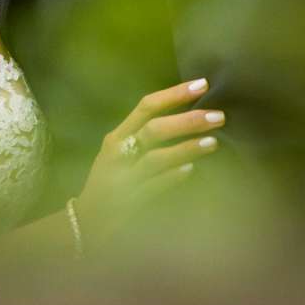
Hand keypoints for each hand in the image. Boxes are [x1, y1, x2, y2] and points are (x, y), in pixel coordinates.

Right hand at [74, 79, 223, 245]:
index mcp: (117, 137)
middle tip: (218, 117)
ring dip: (185, 149)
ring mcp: (123, 178)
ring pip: (155, 157)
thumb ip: (143, 137)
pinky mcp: (129, 201)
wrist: (87, 220)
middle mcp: (118, 153)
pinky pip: (154, 186)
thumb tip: (187, 118)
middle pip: (154, 129)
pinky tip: (191, 171)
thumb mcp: (119, 154)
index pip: (146, 106)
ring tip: (212, 143)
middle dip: (187, 121)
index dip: (175, 94)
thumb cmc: (110, 181)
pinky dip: (172, 178)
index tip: (202, 84)